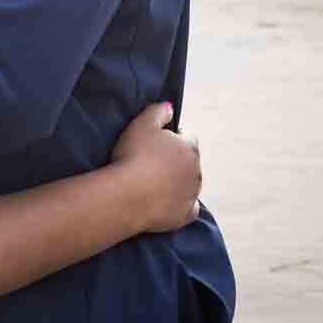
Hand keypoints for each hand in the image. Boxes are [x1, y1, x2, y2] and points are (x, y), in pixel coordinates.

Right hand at [110, 102, 201, 232]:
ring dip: (178, 181)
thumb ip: (159, 111)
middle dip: (176, 160)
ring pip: (190, 184)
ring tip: (155, 181)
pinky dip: (182, 204)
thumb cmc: (133, 156)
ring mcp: (192, 194)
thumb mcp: (142, 123)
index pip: (187, 136)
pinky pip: (190, 208)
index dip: (172, 136)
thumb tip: (170, 107)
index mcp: (189, 147)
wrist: (127, 195)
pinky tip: (169, 202)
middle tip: (152, 162)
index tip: (155, 141)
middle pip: (189, 161)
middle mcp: (196, 170)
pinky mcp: (185, 214)